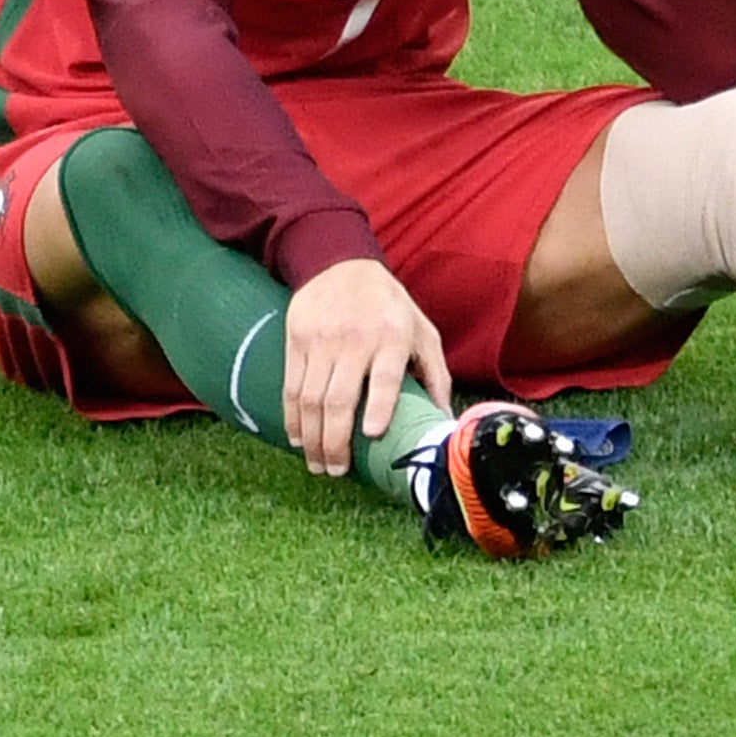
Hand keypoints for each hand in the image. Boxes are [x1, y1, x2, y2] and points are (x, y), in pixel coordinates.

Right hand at [282, 258, 451, 476]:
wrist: (341, 265)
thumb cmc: (390, 306)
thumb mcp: (422, 331)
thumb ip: (436, 375)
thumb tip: (444, 422)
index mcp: (393, 337)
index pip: (385, 375)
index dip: (380, 405)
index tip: (373, 434)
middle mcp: (355, 339)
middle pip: (340, 398)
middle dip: (336, 442)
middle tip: (337, 471)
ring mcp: (322, 340)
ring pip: (310, 400)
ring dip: (312, 439)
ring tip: (319, 465)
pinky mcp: (296, 340)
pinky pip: (291, 388)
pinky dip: (292, 420)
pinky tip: (299, 439)